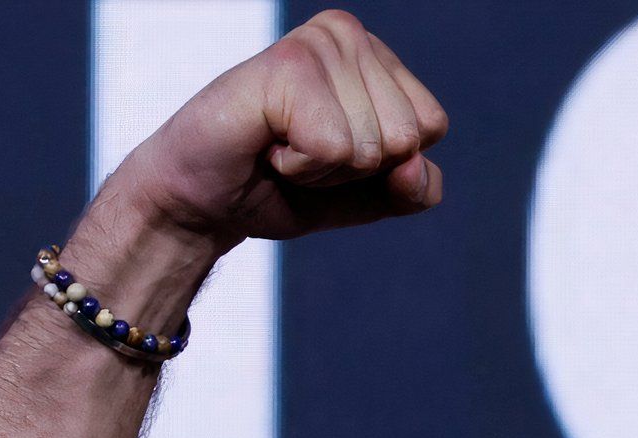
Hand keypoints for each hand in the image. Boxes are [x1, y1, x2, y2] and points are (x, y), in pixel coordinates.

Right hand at [104, 9, 447, 249]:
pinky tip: (266, 143)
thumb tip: (412, 163)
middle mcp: (347, 34)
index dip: (385, 163)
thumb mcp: (371, 196)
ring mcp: (316, 44)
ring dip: (323, 167)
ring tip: (280, 145)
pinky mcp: (287, 65)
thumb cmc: (285, 187)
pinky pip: (335, 148)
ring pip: (374, 144)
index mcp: (373, 53)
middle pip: (406, 136)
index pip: (431, 125)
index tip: (329, 151)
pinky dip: (300, 166)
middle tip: (299, 150)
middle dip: (355, 167)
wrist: (206, 202)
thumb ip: (416, 188)